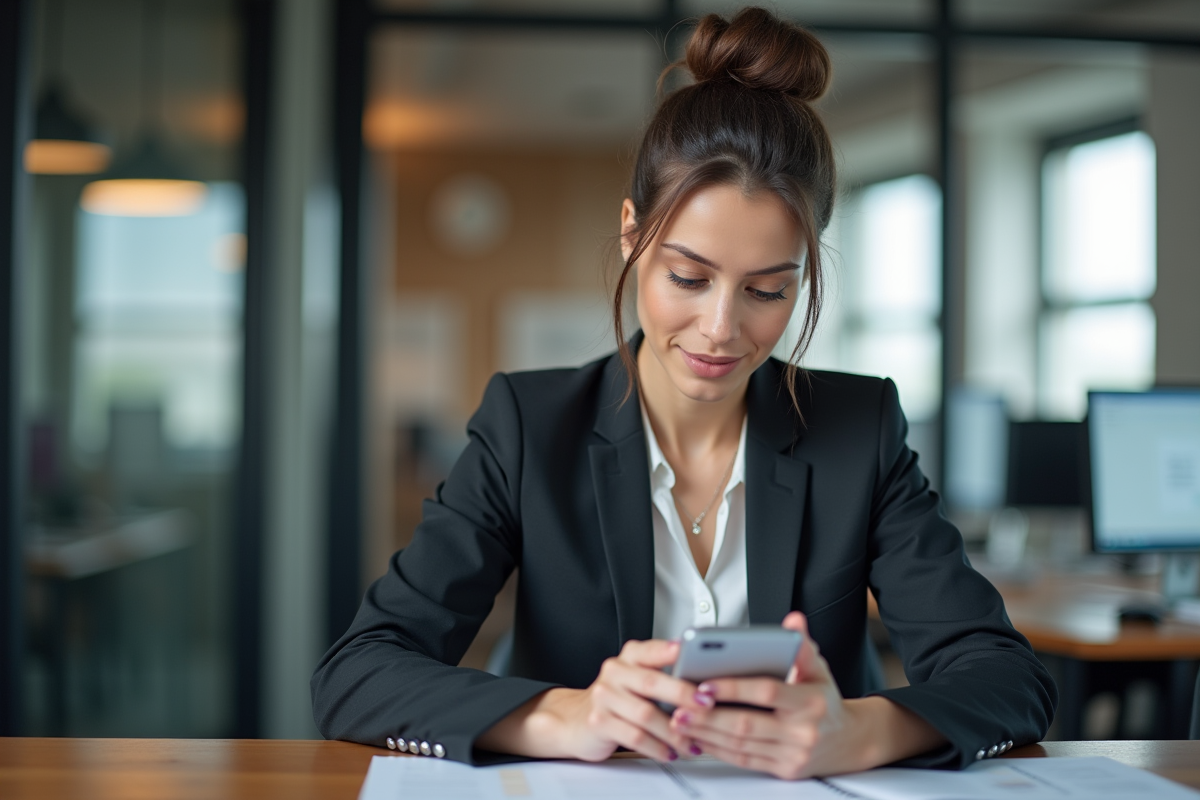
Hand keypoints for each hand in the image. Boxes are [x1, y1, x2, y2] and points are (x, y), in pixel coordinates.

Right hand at [477, 638, 707, 762]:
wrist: (576, 721)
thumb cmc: (618, 700)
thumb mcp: (638, 680)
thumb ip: (665, 675)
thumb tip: (706, 680)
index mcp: (629, 657)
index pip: (651, 650)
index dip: (671, 652)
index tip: (691, 653)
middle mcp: (614, 672)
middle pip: (652, 682)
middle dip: (683, 695)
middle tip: (706, 705)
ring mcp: (603, 696)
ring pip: (645, 714)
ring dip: (674, 732)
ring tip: (692, 742)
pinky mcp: (598, 722)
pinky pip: (634, 736)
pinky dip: (657, 747)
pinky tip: (669, 752)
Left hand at [668, 612, 943, 778]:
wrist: (849, 742)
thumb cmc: (826, 700)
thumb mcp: (819, 669)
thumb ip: (802, 646)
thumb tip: (793, 621)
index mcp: (810, 703)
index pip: (766, 693)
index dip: (733, 688)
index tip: (704, 683)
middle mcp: (802, 732)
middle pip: (746, 725)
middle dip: (709, 716)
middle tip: (681, 704)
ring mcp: (792, 755)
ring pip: (740, 746)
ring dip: (706, 733)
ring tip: (680, 719)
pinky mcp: (783, 771)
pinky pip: (743, 761)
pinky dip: (716, 749)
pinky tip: (698, 737)